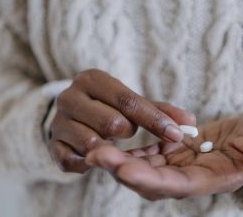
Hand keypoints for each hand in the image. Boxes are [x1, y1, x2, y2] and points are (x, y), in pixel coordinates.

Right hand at [49, 69, 194, 172]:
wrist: (72, 115)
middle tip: (126, 130)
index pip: (128, 101)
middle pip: (112, 123)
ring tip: (109, 140)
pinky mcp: (52, 145)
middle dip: (128, 132)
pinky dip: (90, 163)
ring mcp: (58, 122)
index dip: (155, 120)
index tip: (178, 134)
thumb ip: (160, 111)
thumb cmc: (108, 106)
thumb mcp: (131, 102)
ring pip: (94, 144)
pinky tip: (96, 155)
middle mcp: (70, 97)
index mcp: (92, 79)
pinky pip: (74, 162)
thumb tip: (190, 122)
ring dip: (110, 148)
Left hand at [86, 113, 242, 199]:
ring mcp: (181, 166)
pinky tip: (108, 141)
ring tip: (91, 148)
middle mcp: (192, 179)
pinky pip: (147, 154)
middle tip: (94, 155)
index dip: (151, 180)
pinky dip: (128, 150)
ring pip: (144, 168)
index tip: (124, 170)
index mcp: (214, 180)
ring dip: (118, 160)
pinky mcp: (175, 152)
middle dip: (123, 170)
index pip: (178, 186)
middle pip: (152, 180)